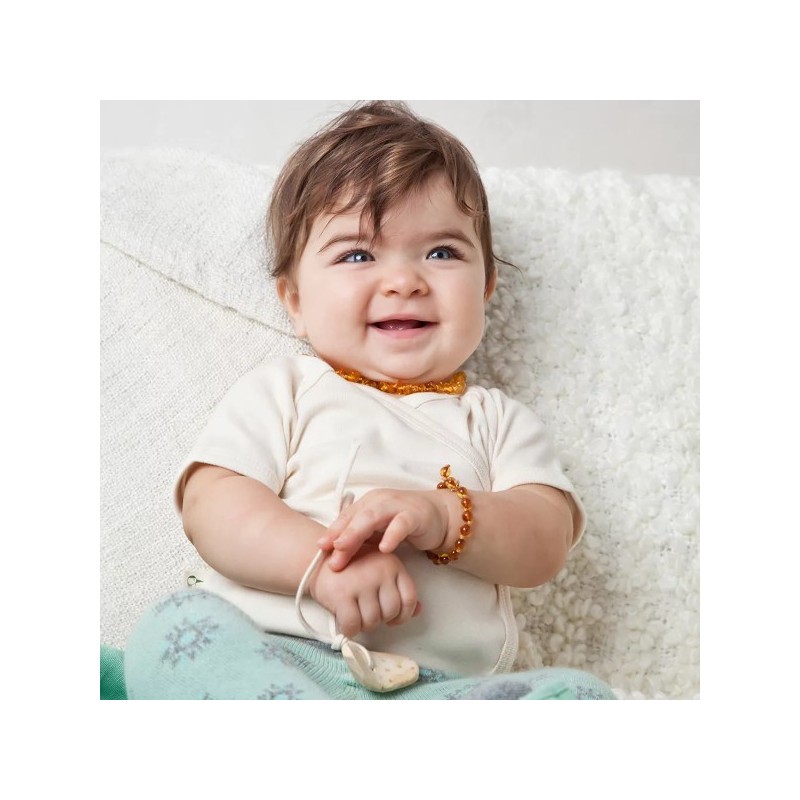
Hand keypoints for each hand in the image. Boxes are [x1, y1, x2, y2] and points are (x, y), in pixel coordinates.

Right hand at [309, 545, 421, 637]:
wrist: (316, 561)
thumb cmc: (351, 569)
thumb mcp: (379, 571)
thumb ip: (398, 588)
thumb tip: (418, 611)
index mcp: (392, 564)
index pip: (409, 598)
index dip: (403, 615)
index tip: (392, 619)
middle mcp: (380, 571)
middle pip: (391, 612)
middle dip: (380, 619)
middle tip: (367, 613)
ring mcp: (361, 582)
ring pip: (373, 621)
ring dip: (364, 624)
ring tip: (355, 614)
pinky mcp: (342, 594)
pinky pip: (353, 624)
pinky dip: (350, 630)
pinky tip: (346, 623)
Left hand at [318, 489, 451, 570]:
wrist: (439, 516)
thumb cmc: (404, 524)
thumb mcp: (378, 532)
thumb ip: (360, 539)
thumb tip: (333, 556)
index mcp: (367, 504)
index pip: (346, 518)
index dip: (332, 532)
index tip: (319, 548)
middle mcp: (379, 501)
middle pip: (355, 518)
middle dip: (340, 536)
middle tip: (330, 554)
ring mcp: (397, 506)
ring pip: (373, 517)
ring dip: (356, 532)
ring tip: (344, 547)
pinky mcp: (415, 515)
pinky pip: (401, 524)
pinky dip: (392, 535)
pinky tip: (384, 548)